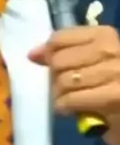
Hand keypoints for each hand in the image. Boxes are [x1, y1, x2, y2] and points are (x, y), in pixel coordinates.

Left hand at [29, 26, 119, 144]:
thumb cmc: (112, 83)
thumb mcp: (93, 61)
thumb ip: (66, 52)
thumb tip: (33, 54)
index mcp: (105, 35)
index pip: (59, 38)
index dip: (49, 55)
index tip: (54, 66)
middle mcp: (111, 50)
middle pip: (59, 61)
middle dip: (56, 78)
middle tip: (67, 88)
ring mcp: (114, 73)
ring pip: (63, 81)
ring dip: (60, 95)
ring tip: (70, 99)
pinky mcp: (113, 97)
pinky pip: (70, 99)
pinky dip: (64, 107)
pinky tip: (72, 109)